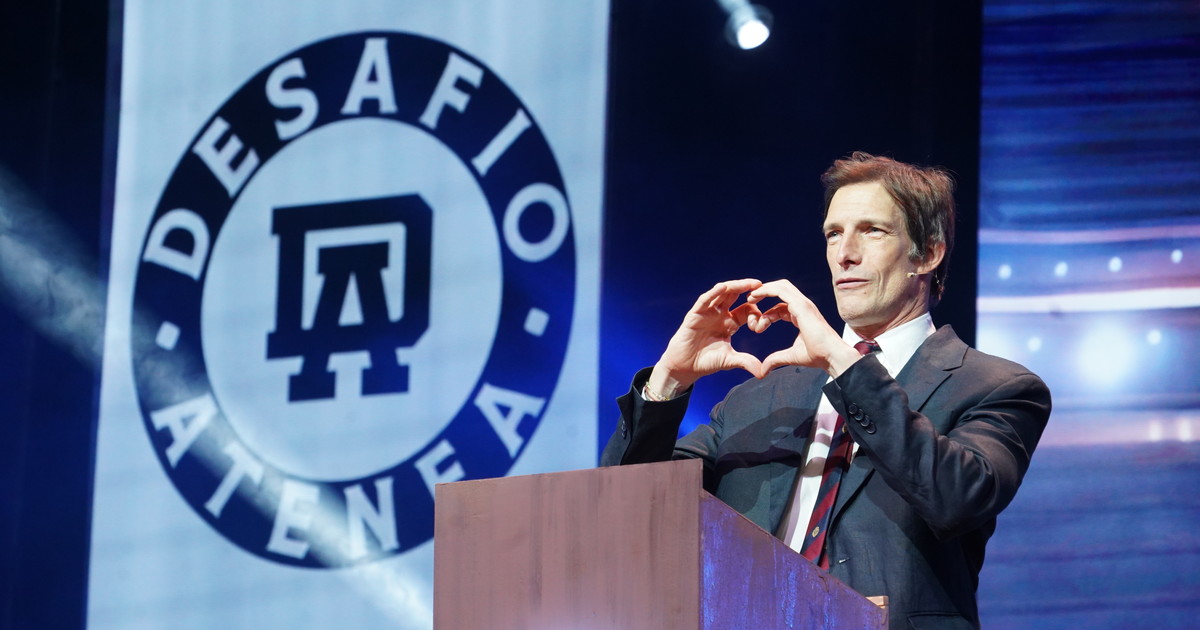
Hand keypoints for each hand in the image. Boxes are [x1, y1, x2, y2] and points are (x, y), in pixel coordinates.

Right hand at [647, 279, 765, 396]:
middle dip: (748, 288)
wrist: (685, 367)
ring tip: (747, 283)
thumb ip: (745, 362)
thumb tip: (763, 372)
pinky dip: (713, 293)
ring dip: (734, 286)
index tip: (762, 324)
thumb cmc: (706, 361)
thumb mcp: (729, 360)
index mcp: (730, 322)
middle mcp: (720, 314)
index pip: (747, 309)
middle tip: (762, 285)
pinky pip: (705, 300)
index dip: (756, 313)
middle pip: (735, 295)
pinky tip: (722, 288)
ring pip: (722, 293)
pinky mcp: (695, 314)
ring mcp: (707, 312)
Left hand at [746, 280, 860, 376]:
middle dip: (764, 293)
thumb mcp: (790, 356)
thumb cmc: (818, 356)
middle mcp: (803, 306)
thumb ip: (775, 360)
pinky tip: (755, 296)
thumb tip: (762, 371)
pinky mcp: (802, 305)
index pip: (781, 307)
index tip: (755, 326)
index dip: (767, 314)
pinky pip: (781, 291)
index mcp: (801, 316)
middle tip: (749, 302)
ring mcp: (803, 304)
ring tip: (750, 298)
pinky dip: (767, 290)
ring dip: (763, 290)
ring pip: (781, 287)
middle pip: (781, 291)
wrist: (831, 356)